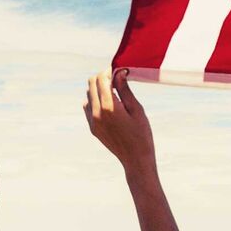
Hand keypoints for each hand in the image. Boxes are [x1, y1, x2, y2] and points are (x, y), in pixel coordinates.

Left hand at [83, 69, 156, 183]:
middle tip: (116, 79)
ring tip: (115, 94)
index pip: (101, 79)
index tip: (119, 71)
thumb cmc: (142, 134)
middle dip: (102, 78)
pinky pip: (88, 107)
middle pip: (91, 84)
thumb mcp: (137, 109)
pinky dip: (95, 101)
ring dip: (98, 90)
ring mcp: (92, 121)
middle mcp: (97, 113)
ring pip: (88, 95)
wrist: (136, 160)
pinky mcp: (92, 128)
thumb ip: (125, 90)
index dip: (109, 71)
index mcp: (109, 107)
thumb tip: (119, 72)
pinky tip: (109, 106)